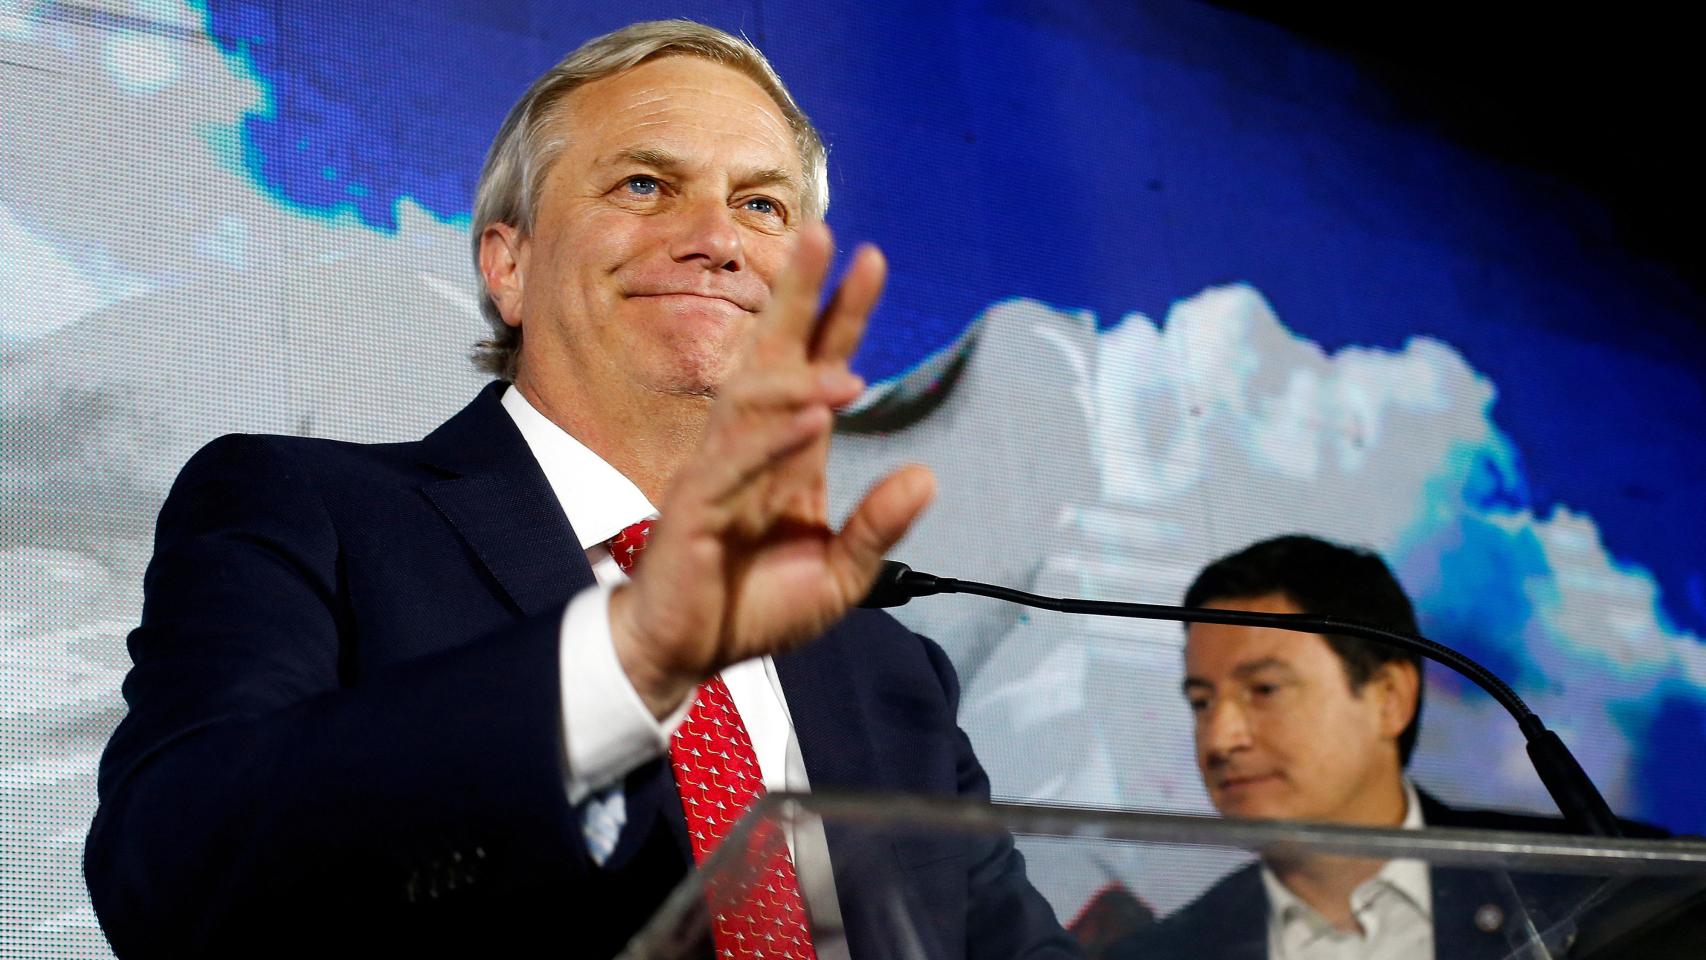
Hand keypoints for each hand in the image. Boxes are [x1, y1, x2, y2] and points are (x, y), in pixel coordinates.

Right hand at [609, 224, 935, 716]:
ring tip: (840, 340)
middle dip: (798, 296)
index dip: (840, 315)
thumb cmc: (752, 609)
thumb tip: (926, 475)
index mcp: (787, 454)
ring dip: (797, 369)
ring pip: (754, 401)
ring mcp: (719, 472)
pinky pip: (737, 463)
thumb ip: (879, 526)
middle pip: (774, 356)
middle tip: (825, 235)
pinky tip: (814, 414)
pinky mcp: (694, 508)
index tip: (871, 261)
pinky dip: (776, 438)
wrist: (685, 654)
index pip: (816, 368)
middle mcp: (752, 448)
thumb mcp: (840, 574)